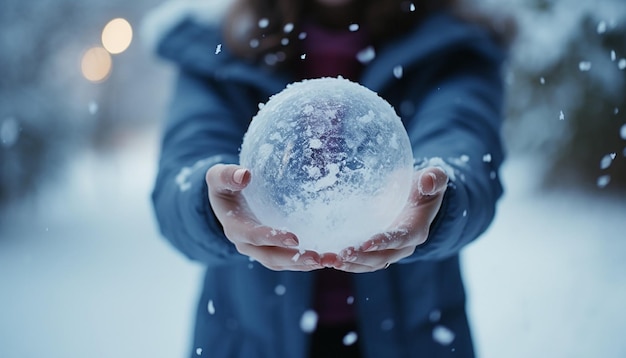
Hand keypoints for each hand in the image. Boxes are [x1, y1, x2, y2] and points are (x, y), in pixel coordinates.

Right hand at [206, 164, 324, 270]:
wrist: (225, 199)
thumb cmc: (224, 184)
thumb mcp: (218, 176)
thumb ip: (227, 175)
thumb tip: (245, 175)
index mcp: (234, 227)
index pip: (253, 236)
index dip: (272, 238)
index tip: (294, 238)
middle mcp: (246, 244)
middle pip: (270, 257)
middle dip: (293, 259)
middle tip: (317, 258)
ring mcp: (259, 249)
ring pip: (280, 263)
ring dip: (302, 264)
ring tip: (326, 261)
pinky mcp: (271, 249)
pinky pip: (287, 260)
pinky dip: (304, 261)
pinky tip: (324, 257)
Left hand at [333, 166, 448, 272]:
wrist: (415, 197)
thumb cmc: (422, 186)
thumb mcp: (434, 178)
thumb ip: (434, 178)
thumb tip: (427, 181)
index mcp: (416, 230)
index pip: (399, 239)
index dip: (383, 243)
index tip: (365, 243)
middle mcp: (402, 246)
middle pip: (381, 258)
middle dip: (361, 258)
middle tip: (341, 255)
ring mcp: (387, 251)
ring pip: (368, 264)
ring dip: (349, 264)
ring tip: (328, 260)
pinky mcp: (374, 250)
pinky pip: (360, 261)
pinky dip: (344, 262)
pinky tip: (326, 258)